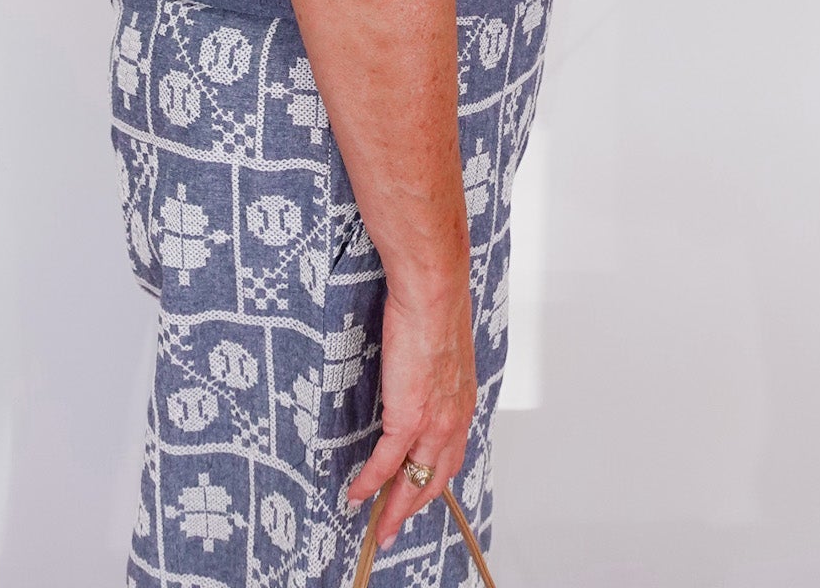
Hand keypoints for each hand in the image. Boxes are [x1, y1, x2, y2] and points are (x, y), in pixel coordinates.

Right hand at [346, 280, 476, 550]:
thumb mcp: (443, 346)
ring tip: (380, 527)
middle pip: (435, 478)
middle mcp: (453, 419)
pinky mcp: (408, 417)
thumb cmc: (436, 306)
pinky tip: (357, 494)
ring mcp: (432, 422)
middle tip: (396, 524)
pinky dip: (371, 482)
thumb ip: (434, 365)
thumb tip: (419, 363)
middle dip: (415, 506)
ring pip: (414, 481)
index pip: (451, 453)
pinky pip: (387, 463)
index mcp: (461, 401)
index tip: (419, 491)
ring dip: (395, 508)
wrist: (433, 293)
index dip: (434, 478)